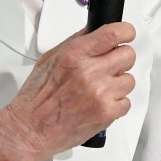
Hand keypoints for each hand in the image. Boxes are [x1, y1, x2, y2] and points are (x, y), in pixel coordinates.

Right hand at [0, 23, 136, 160]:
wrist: (31, 129)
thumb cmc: (36, 98)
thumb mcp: (49, 59)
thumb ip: (75, 43)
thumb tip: (93, 31)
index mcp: (74, 55)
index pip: (113, 34)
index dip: (125, 32)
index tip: (126, 34)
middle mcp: (89, 72)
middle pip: (128, 55)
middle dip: (120, 59)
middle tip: (109, 66)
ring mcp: (100, 94)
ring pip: (129, 80)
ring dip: (118, 83)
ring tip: (100, 89)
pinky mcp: (106, 113)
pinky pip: (127, 102)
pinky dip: (116, 104)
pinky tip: (100, 103)